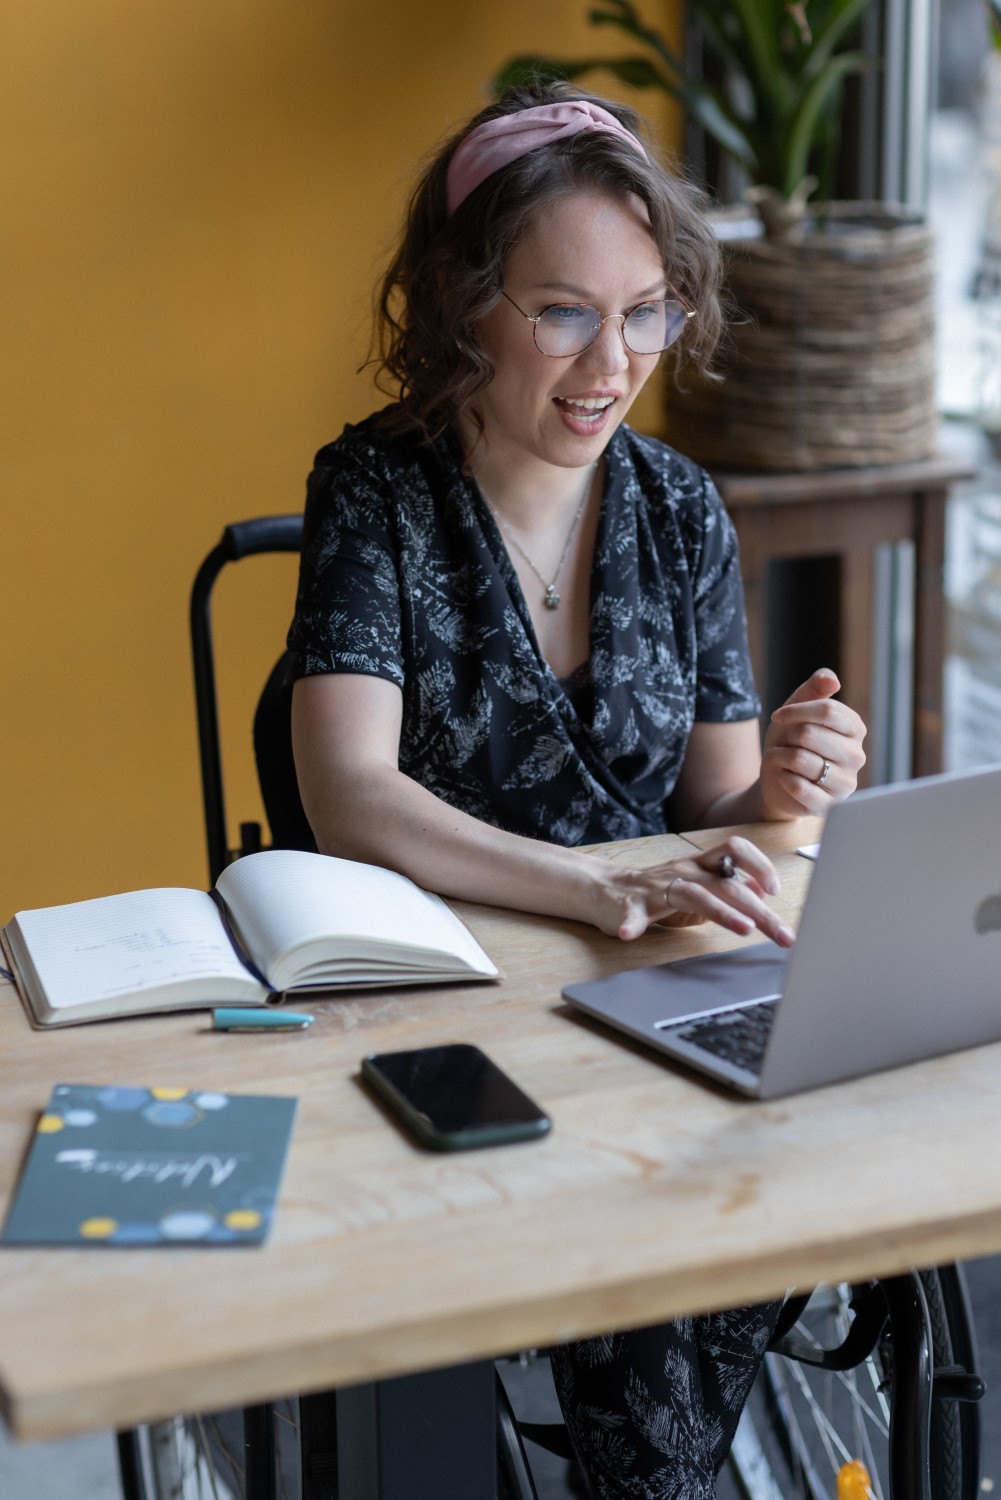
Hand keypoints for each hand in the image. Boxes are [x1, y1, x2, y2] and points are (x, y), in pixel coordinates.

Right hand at [594, 836, 795, 945]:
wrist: (605, 889)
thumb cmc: (657, 892)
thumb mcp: (700, 887)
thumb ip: (728, 886)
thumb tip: (762, 890)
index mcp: (700, 867)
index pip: (734, 850)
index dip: (758, 865)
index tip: (775, 890)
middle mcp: (684, 872)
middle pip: (728, 884)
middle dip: (760, 911)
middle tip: (784, 936)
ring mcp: (658, 888)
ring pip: (695, 894)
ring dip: (721, 911)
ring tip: (743, 928)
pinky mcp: (631, 905)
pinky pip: (632, 914)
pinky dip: (631, 923)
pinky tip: (630, 933)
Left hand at [759, 668, 866, 818]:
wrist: (777, 780)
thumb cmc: (791, 742)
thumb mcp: (798, 710)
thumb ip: (814, 689)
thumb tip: (832, 680)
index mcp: (854, 729)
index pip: (826, 710)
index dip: (795, 711)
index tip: (778, 716)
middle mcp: (857, 756)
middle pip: (810, 734)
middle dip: (788, 737)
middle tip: (788, 744)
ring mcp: (845, 783)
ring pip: (801, 760)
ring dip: (782, 757)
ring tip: (786, 760)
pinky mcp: (829, 806)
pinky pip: (797, 786)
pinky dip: (782, 779)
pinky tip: (787, 779)